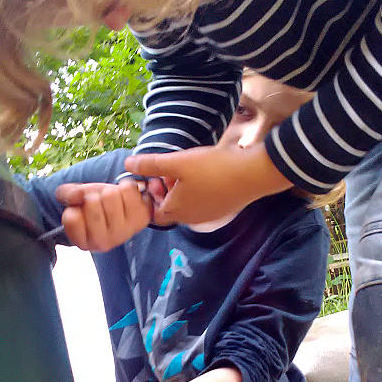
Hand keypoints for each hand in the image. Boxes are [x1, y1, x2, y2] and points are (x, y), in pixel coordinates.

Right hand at [55, 181, 150, 251]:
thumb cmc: (96, 205)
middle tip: (99, 204)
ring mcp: (124, 232)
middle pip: (92, 202)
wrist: (123, 207)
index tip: (82, 211)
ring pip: (110, 195)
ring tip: (113, 201)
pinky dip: (125, 187)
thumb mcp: (76, 199)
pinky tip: (125, 198)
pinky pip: (128, 190)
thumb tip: (78, 195)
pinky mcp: (141, 219)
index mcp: (83, 242)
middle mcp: (104, 243)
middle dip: (93, 196)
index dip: (75, 207)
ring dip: (110, 191)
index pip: (71, 218)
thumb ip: (68, 194)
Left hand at [124, 143, 291, 223]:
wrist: (253, 174)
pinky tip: (204, 172)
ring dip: (181, 189)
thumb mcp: (177, 163)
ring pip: (186, 205)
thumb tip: (127, 164)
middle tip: (169, 170)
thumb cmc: (213, 168)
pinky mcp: (222, 208)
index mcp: (176, 211)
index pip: (153, 214)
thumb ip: (150, 164)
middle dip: (164, 190)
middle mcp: (191, 218)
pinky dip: (196, 190)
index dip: (149, 196)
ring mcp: (208, 215)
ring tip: (186, 168)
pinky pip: (202, 202)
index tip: (154, 177)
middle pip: (169, 209)